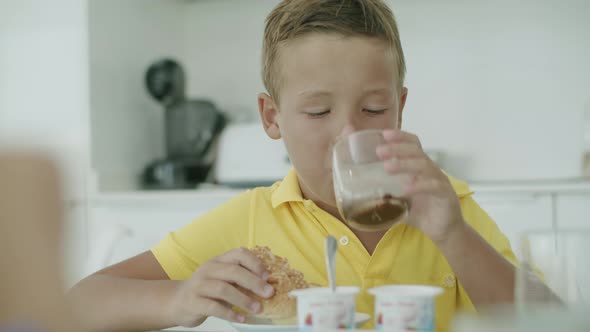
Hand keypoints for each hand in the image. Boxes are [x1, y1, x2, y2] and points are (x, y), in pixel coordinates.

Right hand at [167, 247, 274, 326]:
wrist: (177, 302)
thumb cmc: (206, 290)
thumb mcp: (222, 279)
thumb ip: (239, 279)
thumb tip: (266, 286)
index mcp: (218, 260)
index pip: (239, 254)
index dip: (255, 263)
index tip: (267, 276)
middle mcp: (208, 269)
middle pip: (233, 271)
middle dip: (254, 282)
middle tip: (269, 293)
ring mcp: (199, 285)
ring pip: (223, 289)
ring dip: (244, 299)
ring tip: (258, 308)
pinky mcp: (193, 302)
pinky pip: (213, 307)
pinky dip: (229, 313)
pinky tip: (241, 318)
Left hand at [376, 129, 465, 243]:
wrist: (444, 232)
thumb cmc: (422, 213)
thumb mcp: (399, 202)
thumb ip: (384, 195)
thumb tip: (362, 194)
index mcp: (420, 168)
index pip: (413, 145)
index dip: (401, 137)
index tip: (384, 134)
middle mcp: (431, 170)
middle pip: (416, 151)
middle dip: (397, 148)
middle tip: (379, 151)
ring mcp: (440, 181)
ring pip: (424, 165)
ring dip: (405, 164)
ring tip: (388, 167)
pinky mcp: (446, 195)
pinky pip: (433, 186)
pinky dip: (419, 186)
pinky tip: (405, 189)